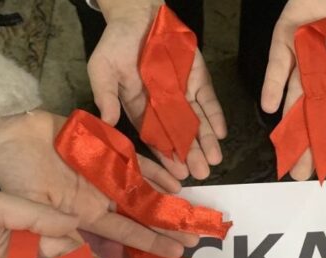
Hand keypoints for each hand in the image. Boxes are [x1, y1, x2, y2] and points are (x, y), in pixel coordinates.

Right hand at [0, 110, 198, 257]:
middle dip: (169, 225)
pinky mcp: (108, 149)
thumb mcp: (32, 211)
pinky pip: (138, 161)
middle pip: (143, 213)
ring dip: (168, 200)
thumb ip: (58, 234)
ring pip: (146, 188)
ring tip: (193, 212)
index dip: (152, 243)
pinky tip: (177, 181)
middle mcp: (103, 196)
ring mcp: (107, 172)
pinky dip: (157, 170)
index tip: (177, 254)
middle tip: (197, 238)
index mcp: (86, 215)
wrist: (8, 135)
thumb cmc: (15, 176)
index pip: (127, 233)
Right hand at [88, 0, 226, 179]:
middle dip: (191, 154)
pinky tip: (222, 133)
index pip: (155, 137)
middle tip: (202, 174)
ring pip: (197, 122)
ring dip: (207, 141)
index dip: (166, 155)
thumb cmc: (116, 42)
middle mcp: (163, 106)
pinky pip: (208, 101)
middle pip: (179, 134)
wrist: (139, 14)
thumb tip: (108, 122)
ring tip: (215, 161)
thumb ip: (106, 95)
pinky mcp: (198, 79)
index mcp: (139, 108)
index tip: (177, 173)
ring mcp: (182, 93)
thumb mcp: (103, 68)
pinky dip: (215, 116)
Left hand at [261, 0, 325, 179]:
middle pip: (317, 115)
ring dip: (289, 125)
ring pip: (296, 97)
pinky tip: (272, 108)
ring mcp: (306, 57)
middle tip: (298, 172)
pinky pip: (279, 65)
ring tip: (283, 154)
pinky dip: (274, 84)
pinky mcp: (287, 38)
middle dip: (308, 143)